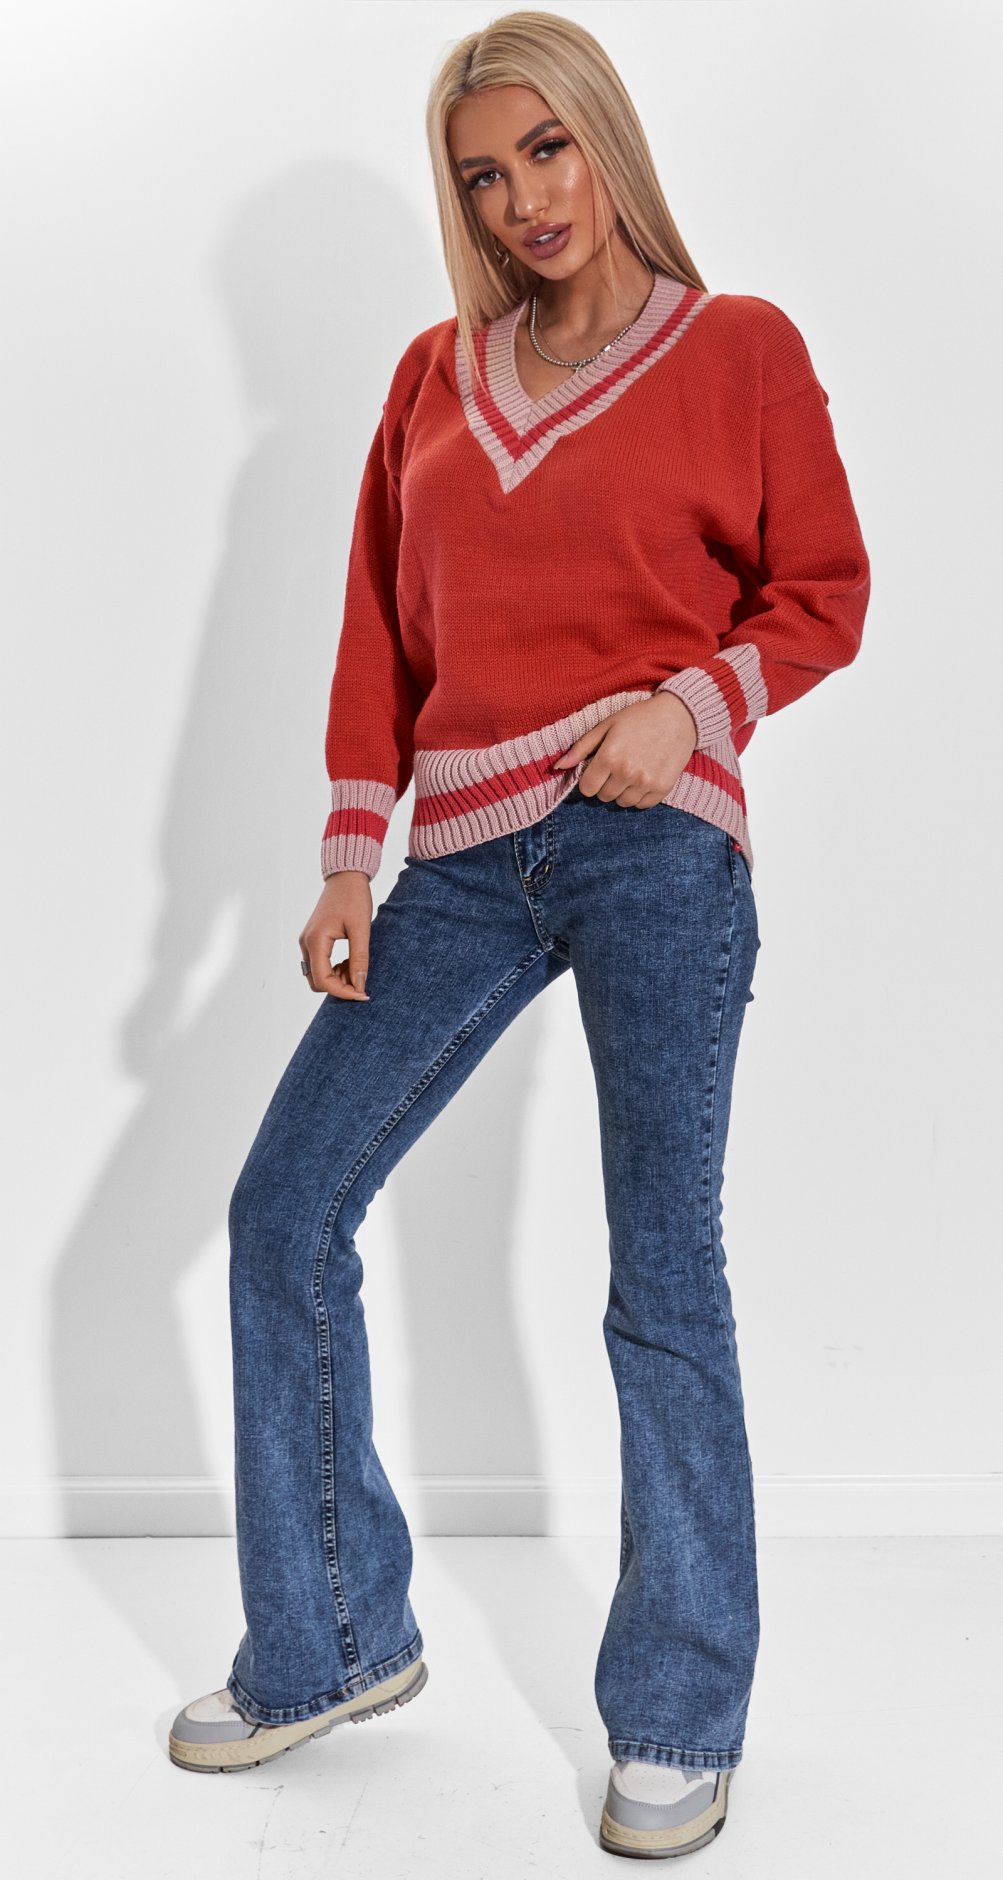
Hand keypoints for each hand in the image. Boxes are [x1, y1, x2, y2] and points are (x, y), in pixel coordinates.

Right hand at [299, 871, 372, 998]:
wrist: (345, 878)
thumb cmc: (354, 898)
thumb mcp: (361, 929)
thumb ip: (359, 958)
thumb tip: (360, 985)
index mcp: (316, 940)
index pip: (323, 980)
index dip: (343, 992)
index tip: (363, 995)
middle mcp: (306, 943)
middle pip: (316, 982)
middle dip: (338, 987)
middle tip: (361, 981)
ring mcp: (307, 941)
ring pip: (317, 975)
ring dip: (336, 979)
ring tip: (356, 969)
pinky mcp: (312, 940)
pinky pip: (319, 964)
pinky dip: (333, 970)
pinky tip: (349, 963)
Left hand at [551, 692, 698, 805]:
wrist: (679, 716)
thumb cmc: (638, 718)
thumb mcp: (606, 726)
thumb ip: (581, 748)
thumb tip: (558, 767)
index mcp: (609, 756)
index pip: (587, 788)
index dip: (589, 780)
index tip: (597, 770)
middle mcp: (627, 772)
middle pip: (603, 797)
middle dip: (605, 784)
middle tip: (617, 767)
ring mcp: (645, 782)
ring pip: (622, 803)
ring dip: (622, 792)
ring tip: (631, 772)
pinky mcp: (662, 788)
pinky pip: (642, 805)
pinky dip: (639, 796)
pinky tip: (643, 778)